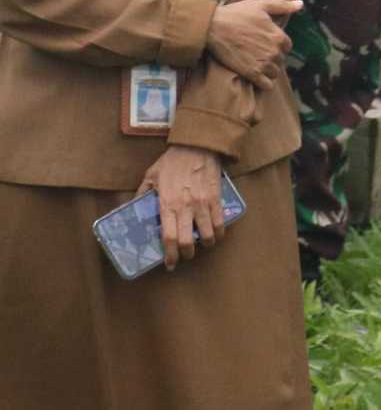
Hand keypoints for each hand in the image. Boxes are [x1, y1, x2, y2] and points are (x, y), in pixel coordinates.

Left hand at [138, 145, 224, 269]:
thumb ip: (141, 194)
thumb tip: (131, 208)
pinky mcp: (216, 198)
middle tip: (183, 257)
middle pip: (188, 241)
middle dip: (186, 255)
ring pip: (207, 234)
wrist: (197, 146)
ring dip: (205, 245)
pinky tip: (216, 236)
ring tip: (201, 246)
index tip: (169, 264)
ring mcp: (203, 203)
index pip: (168, 237)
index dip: (169, 255)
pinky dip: (219, 233)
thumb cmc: (171, 161)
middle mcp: (185, 207)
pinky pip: (220, 222)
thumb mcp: (150, 176)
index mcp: (167, 204)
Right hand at [207, 0, 297, 87]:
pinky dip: (265, 83)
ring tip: (256, 64)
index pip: (287, 46)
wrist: (212, 27)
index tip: (266, 43)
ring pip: (274, 73)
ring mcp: (263, 64)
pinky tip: (258, 77)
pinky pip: (267, 85)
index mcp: (278, 36)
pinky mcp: (251, 73)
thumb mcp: (261, 4)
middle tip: (258, 53)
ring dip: (268, 70)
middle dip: (272, 57)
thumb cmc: (236, 14)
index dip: (278, 45)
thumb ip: (283, 6)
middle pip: (280, 60)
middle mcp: (274, 51)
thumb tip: (300, 4)